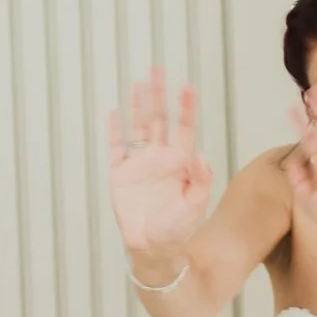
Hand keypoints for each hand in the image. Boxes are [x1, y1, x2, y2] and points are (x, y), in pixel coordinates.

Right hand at [106, 69, 214, 258]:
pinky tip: (116, 112)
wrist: (154, 247)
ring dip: (138, 105)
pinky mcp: (120, 174)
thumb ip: (201, 176)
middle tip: (158, 69)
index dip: (185, 106)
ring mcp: (139, 164)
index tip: (187, 86)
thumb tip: (197, 152)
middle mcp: (159, 157)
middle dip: (159, 94)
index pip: (183, 126)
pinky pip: (117, 147)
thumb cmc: (179, 227)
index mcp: (180, 161)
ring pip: (137, 126)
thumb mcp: (197, 201)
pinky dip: (115, 130)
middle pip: (159, 118)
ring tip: (138, 82)